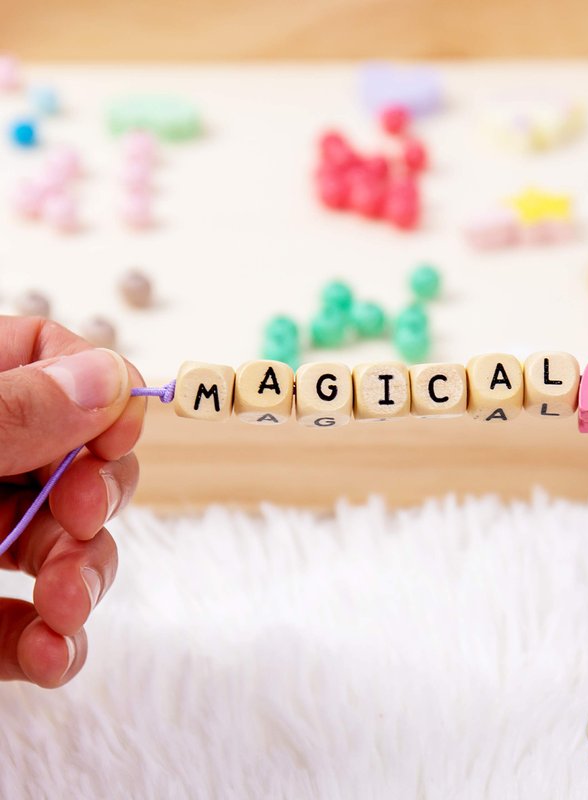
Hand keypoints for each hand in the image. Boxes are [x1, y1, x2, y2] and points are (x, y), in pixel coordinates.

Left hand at [0, 316, 143, 686]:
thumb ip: (8, 412)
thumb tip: (108, 378)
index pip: (45, 355)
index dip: (96, 389)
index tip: (114, 436)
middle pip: (75, 455)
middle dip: (98, 498)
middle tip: (83, 519)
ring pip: (65, 541)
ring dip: (85, 577)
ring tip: (67, 606)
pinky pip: (26, 620)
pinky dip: (50, 640)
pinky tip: (54, 654)